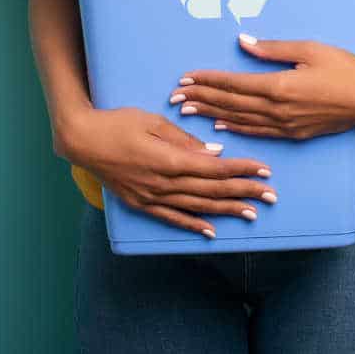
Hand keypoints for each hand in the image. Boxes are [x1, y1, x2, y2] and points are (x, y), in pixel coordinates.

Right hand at [61, 105, 275, 239]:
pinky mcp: (142, 204)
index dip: (241, 169)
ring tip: (252, 213)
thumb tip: (215, 152)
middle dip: (244, 192)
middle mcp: (163, 184)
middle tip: (271, 195)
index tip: (264, 170)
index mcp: (169, 160)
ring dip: (226, 211)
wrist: (83, 140)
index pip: (214, 168)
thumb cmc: (119, 123)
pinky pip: (172, 218)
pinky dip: (194, 225)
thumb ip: (185, 140)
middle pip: (212, 190)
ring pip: (197, 207)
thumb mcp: (154, 121)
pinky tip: (212, 231)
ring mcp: (152, 198)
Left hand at [172, 35, 354, 140]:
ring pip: (240, 120)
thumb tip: (241, 41)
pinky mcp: (294, 133)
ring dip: (212, 114)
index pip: (234, 84)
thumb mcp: (308, 49)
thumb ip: (272, 49)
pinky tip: (222, 126)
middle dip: (201, 99)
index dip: (208, 81)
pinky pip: (257, 132)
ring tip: (188, 112)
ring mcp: (285, 125)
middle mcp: (278, 110)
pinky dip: (236, 128)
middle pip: (231, 104)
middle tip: (175, 97)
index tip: (186, 77)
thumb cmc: (344, 66)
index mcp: (279, 86)